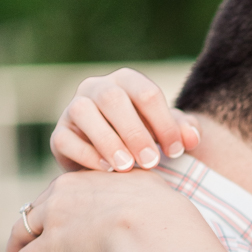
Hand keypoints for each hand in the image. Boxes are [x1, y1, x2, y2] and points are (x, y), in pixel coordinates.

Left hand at [0, 169, 180, 251]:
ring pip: (22, 232)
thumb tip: (147, 189)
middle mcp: (64, 191)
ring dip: (12, 250)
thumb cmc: (162, 210)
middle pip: (34, 209)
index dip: (53, 207)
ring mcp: (56, 216)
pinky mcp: (53, 243)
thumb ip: (138, 186)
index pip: (60, 192)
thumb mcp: (149, 185)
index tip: (51, 219)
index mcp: (85, 178)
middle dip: (26, 227)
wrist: (153, 224)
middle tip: (19, 243)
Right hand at [51, 68, 200, 172]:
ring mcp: (74, 109)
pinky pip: (65, 139)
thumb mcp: (168, 133)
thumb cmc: (146, 139)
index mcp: (128, 82)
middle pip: (113, 98)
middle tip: (152, 162)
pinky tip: (108, 170)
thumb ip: (183, 131)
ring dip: (108, 140)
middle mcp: (97, 87)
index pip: (147, 93)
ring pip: (83, 112)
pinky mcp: (59, 134)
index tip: (176, 151)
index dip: (164, 123)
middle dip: (135, 132)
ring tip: (127, 167)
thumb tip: (192, 138)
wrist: (114, 161)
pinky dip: (87, 155)